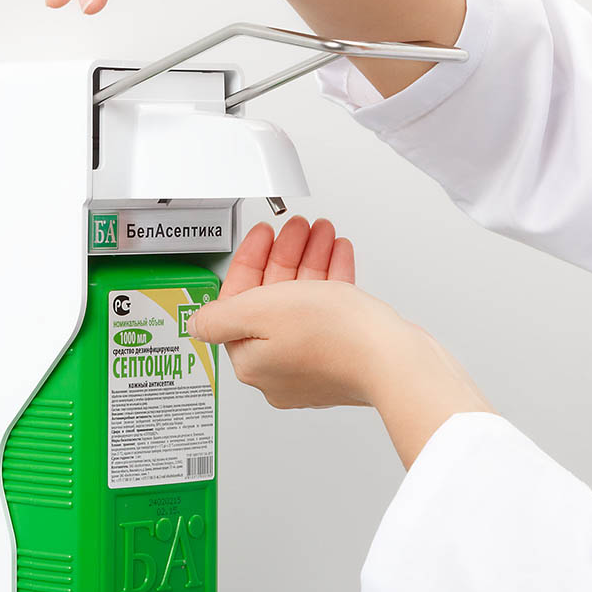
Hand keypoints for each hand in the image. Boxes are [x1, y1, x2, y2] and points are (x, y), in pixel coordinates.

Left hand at [188, 216, 494, 467]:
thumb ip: (220, 315)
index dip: (250, 259)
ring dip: (311, 258)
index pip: (239, 300)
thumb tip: (198, 323)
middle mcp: (280, 366)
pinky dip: (333, 278)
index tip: (262, 234)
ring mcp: (313, 362)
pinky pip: (331, 310)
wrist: (394, 360)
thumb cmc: (335, 337)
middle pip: (273, 297)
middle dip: (286, 253)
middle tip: (297, 226)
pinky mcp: (343, 356)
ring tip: (322, 232)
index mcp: (252, 358)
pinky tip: (338, 254)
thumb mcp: (260, 311)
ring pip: (304, 299)